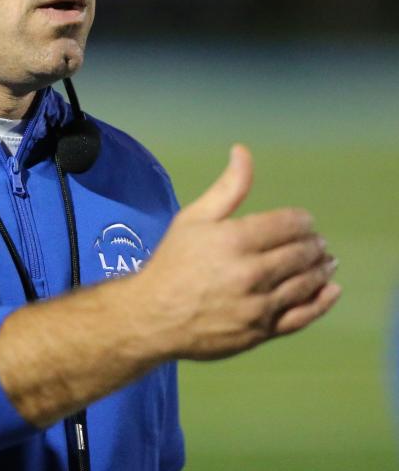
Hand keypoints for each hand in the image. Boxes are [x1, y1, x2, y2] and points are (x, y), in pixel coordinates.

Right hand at [132, 144, 340, 360]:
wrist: (153, 316)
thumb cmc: (172, 262)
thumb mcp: (193, 218)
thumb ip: (227, 187)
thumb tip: (243, 151)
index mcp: (235, 240)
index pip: (289, 224)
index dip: (302, 220)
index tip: (303, 221)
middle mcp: (250, 272)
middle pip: (301, 252)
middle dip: (313, 243)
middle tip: (316, 241)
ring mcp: (258, 305)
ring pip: (306, 282)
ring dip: (321, 268)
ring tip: (325, 260)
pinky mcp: (261, 331)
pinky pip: (303, 316)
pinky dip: (322, 301)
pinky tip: (331, 289)